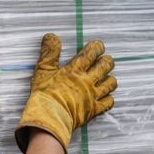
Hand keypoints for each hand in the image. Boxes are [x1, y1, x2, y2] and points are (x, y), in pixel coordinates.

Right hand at [15, 33, 116, 151]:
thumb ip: (49, 53)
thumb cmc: (45, 94)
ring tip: (108, 77)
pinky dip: (109, 99)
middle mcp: (87, 81)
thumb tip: (52, 36)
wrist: (49, 117)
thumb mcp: (43, 70)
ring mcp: (92, 96)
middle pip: (105, 67)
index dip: (97, 48)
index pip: (91, 54)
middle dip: (108, 61)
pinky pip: (108, 103)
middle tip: (107, 60)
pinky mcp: (94, 110)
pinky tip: (107, 97)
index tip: (99, 46)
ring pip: (110, 84)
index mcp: (75, 70)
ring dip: (111, 79)